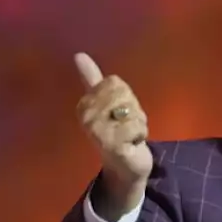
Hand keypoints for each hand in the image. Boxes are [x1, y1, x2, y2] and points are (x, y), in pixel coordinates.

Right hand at [73, 52, 151, 212]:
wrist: (125, 166)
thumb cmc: (117, 132)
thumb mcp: (106, 103)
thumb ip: (92, 79)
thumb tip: (79, 55)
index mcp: (84, 105)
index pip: (114, 83)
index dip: (125, 97)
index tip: (119, 113)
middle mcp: (87, 118)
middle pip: (124, 94)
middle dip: (133, 109)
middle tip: (126, 126)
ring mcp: (99, 132)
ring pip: (132, 110)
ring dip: (139, 122)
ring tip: (130, 134)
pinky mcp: (113, 146)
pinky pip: (137, 126)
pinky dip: (142, 134)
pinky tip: (133, 144)